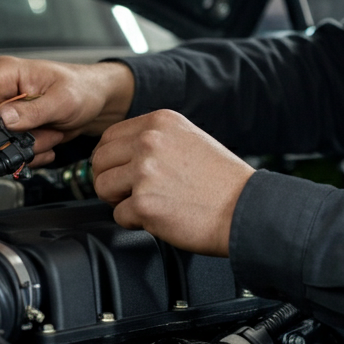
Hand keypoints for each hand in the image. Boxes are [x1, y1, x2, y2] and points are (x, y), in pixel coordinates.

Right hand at [0, 56, 134, 166]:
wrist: (96, 100)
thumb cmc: (82, 89)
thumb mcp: (62, 101)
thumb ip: (32, 112)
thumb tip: (2, 120)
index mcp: (4, 73)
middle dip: (2, 144)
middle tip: (30, 146)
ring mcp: (2, 108)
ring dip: (22, 148)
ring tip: (50, 137)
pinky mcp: (10, 125)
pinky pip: (6, 148)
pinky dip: (27, 153)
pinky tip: (48, 143)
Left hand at [91, 110, 253, 255]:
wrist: (244, 208)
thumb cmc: (223, 182)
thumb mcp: (190, 140)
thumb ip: (156, 140)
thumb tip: (120, 154)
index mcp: (160, 122)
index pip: (109, 137)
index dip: (111, 159)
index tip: (122, 172)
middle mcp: (150, 141)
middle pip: (99, 161)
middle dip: (111, 180)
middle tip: (131, 193)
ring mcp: (145, 171)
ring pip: (102, 187)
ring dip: (119, 201)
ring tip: (147, 205)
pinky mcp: (144, 203)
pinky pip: (118, 215)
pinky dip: (135, 222)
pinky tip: (160, 217)